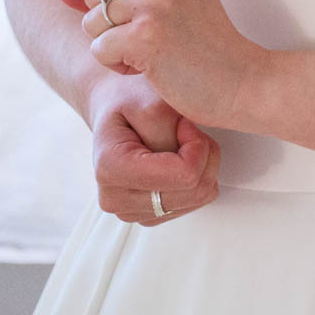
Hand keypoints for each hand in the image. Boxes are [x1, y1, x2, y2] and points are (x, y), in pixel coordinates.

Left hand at [58, 0, 267, 128]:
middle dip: (111, 23)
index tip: (144, 8)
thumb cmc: (203, 45)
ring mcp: (157, 2)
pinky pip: (98, 50)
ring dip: (113, 46)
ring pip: (90, 22)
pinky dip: (118, 66)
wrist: (243, 80)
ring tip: (153, 51)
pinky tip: (151, 67)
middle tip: (154, 36)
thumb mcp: (164, 5)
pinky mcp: (146, 36)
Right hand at [82, 71, 221, 225]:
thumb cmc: (131, 99)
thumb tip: (186, 163)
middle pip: (195, 190)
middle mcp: (116, 199)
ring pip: (199, 197)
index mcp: (111, 168)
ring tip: (182, 142)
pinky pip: (196, 201)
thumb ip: (169, 130)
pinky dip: (198, 178)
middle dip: (204, 155)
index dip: (197, 146)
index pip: (184, 175)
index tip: (185, 124)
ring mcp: (131, 211)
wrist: (115, 108)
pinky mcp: (149, 215)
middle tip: (186, 131)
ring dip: (203, 166)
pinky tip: (180, 159)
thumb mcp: (151, 99)